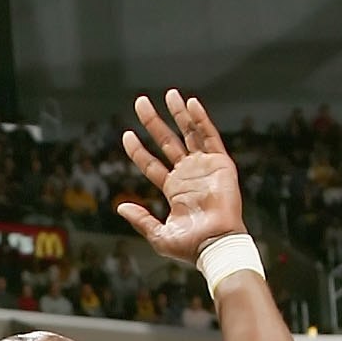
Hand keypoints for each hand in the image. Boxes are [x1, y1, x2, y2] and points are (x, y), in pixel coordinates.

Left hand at [115, 92, 247, 264]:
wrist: (215, 245)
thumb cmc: (190, 246)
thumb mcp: (159, 235)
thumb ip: (141, 220)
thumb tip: (120, 207)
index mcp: (174, 190)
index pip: (151, 164)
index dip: (139, 150)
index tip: (126, 134)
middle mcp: (188, 175)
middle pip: (167, 142)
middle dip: (154, 122)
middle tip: (140, 102)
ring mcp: (204, 167)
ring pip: (189, 134)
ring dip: (179, 114)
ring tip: (169, 94)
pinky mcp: (220, 163)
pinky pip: (209, 136)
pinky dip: (201, 120)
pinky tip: (190, 103)